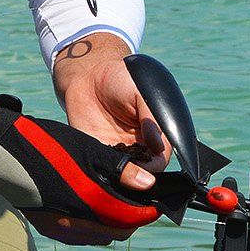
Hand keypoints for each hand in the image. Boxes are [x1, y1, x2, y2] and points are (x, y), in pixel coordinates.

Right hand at [0, 83, 157, 246]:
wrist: (0, 150)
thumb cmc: (44, 144)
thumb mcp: (86, 150)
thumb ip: (119, 170)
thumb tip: (148, 184)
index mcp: (85, 203)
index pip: (128, 220)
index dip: (146, 212)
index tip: (156, 202)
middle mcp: (72, 225)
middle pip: (116, 232)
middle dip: (132, 218)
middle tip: (139, 198)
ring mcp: (57, 229)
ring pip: (99, 235)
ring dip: (114, 222)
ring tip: (119, 199)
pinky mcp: (47, 227)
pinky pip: (81, 234)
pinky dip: (95, 223)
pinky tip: (95, 203)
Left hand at [51, 33, 168, 196]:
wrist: (88, 75)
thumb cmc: (120, 79)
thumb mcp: (140, 91)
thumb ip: (150, 117)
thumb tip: (158, 146)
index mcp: (155, 133)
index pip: (161, 158)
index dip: (156, 164)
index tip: (149, 163)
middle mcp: (138, 147)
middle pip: (143, 172)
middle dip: (138, 175)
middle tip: (130, 166)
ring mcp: (117, 152)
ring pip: (122, 175)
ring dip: (120, 175)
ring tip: (115, 165)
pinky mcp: (96, 153)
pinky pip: (101, 169)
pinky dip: (102, 170)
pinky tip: (101, 163)